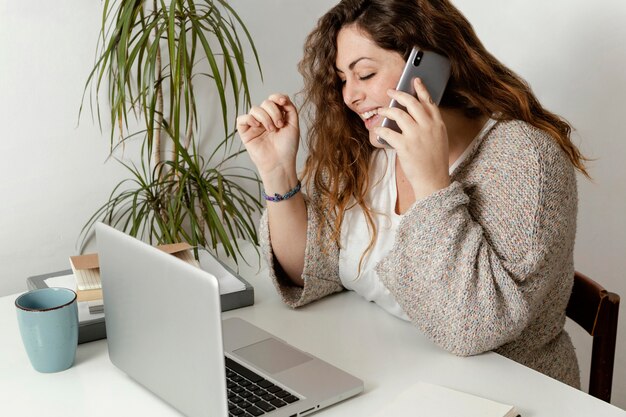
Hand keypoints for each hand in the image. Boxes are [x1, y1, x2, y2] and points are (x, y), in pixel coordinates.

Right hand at [236, 94, 299, 182]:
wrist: (280, 163)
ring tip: (272, 130)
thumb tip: (283, 98)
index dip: (277, 97)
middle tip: (279, 125)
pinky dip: (249, 119)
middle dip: (274, 111)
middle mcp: (265, 119)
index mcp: (276, 116)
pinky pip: (242, 119)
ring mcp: (254, 125)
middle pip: (266, 102)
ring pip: (255, 109)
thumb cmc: (287, 147)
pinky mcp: (245, 132)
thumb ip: (290, 109)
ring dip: (265, 117)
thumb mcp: (293, 125)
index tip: (283, 103)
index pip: (274, 99)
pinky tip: (258, 126)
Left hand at [374, 78, 449, 198]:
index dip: (421, 89)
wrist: (433, 181)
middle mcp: (428, 126)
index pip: (429, 101)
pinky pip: (389, 132)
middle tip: (390, 91)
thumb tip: (412, 115)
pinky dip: (381, 129)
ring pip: (398, 114)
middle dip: (399, 94)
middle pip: (411, 102)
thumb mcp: (438, 139)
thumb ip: (430, 126)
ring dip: (387, 110)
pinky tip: (378, 129)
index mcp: (438, 124)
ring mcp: (416, 135)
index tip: (415, 80)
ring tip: (381, 110)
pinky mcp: (405, 146)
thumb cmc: (434, 162)